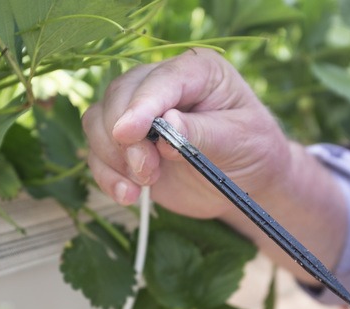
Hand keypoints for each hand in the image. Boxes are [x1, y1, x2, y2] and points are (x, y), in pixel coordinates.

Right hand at [82, 48, 291, 218]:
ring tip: (143, 185)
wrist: (244, 182)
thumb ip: (203, 132)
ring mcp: (139, 113)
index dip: (140, 106)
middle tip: (147, 171)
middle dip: (125, 138)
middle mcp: (162, 84)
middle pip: (119, 95)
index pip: (159, 81)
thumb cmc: (252, 153)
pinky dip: (106, 176)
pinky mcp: (126, 144)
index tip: (127, 134)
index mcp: (197, 71)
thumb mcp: (240, 141)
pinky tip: (129, 195)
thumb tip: (168, 122)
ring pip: (98, 121)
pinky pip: (97, 153)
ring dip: (112, 157)